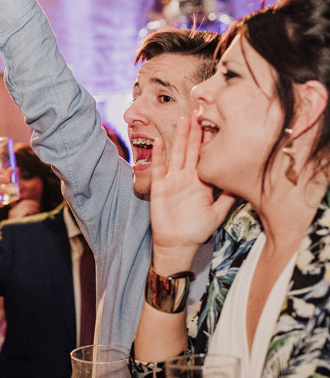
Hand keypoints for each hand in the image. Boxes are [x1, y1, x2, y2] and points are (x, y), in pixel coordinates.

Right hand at [149, 116, 234, 272]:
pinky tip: (159, 141)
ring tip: (183, 120)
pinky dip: (158, 155)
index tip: (215, 122)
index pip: (205, 156)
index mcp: (201, 181)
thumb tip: (243, 182)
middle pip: (191, 149)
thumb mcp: (218, 213)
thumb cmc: (197, 230)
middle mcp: (186, 177)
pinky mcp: (159, 187)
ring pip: (177, 154)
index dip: (209, 140)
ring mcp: (172, 181)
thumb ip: (229, 197)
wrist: (178, 244)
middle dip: (194, 131)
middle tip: (199, 111)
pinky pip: (158, 168)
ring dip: (179, 137)